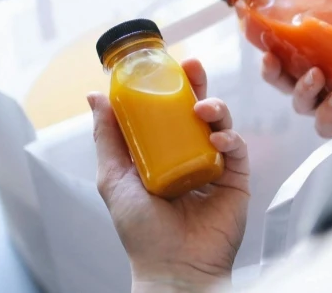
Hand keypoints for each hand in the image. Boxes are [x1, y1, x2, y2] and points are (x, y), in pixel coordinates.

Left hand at [87, 59, 248, 292]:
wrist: (174, 266)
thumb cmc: (142, 231)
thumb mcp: (113, 178)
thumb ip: (107, 137)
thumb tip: (95, 97)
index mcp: (161, 153)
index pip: (167, 111)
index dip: (167, 86)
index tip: (164, 64)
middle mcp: (189, 155)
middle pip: (197, 110)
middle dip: (197, 85)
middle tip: (192, 67)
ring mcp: (214, 165)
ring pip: (221, 123)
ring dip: (214, 107)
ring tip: (203, 109)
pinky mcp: (236, 179)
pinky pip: (236, 148)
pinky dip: (229, 137)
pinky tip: (217, 138)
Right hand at [261, 0, 331, 137]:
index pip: (295, 63)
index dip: (274, 58)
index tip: (263, 45)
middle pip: (292, 88)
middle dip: (276, 78)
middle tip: (272, 62)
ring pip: (305, 109)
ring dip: (302, 93)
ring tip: (317, 76)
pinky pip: (330, 129)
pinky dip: (327, 115)